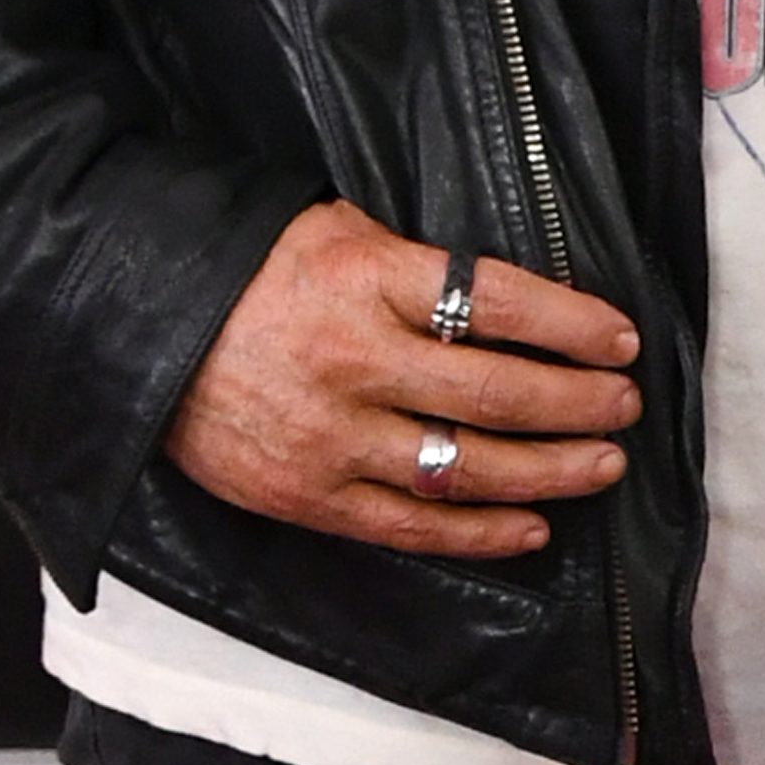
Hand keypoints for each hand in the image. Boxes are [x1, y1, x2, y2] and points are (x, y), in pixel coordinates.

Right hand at [164, 199, 638, 562]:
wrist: (138, 323)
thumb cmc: (254, 267)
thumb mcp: (340, 231)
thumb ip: (422, 268)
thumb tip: (519, 304)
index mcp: (370, 280)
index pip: (500, 303)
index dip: (573, 326)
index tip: (622, 338)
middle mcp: (357, 362)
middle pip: (497, 393)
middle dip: (578, 403)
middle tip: (626, 404)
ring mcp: (331, 438)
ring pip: (466, 468)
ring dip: (549, 471)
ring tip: (603, 464)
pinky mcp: (306, 498)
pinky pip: (410, 526)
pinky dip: (480, 533)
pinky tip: (532, 527)